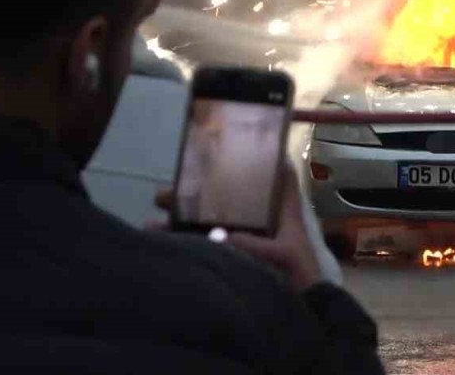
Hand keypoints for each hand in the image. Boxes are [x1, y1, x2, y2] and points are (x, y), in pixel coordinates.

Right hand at [153, 160, 324, 292]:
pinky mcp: (237, 256)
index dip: (262, 157)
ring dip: (183, 218)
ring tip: (152, 221)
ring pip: (211, 220)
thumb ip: (252, 245)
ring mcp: (248, 238)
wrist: (302, 309)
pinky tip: (160, 242)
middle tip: (164, 195)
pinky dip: (185, 241)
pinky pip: (207, 243)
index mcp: (281, 211)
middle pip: (229, 197)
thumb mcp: (281, 255)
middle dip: (196, 193)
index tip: (234, 145)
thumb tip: (215, 235)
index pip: (277, 175)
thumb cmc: (298, 275)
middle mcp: (263, 219)